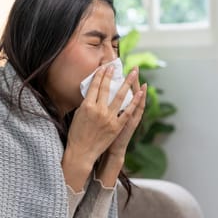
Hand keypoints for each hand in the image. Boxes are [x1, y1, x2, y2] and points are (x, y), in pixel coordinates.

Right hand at [62, 65, 141, 190]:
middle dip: (112, 75)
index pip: (94, 86)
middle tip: (116, 66)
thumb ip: (87, 103)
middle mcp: (98, 110)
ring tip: (133, 72)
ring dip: (127, 83)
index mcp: (87, 106)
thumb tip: (94, 92)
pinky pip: (128, 111)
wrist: (82, 152)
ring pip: (120, 96)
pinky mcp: (117, 126)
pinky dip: (135, 101)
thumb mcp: (78, 115)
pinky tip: (140, 92)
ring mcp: (109, 118)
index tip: (105, 67)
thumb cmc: (77, 134)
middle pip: (106, 88)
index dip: (100, 75)